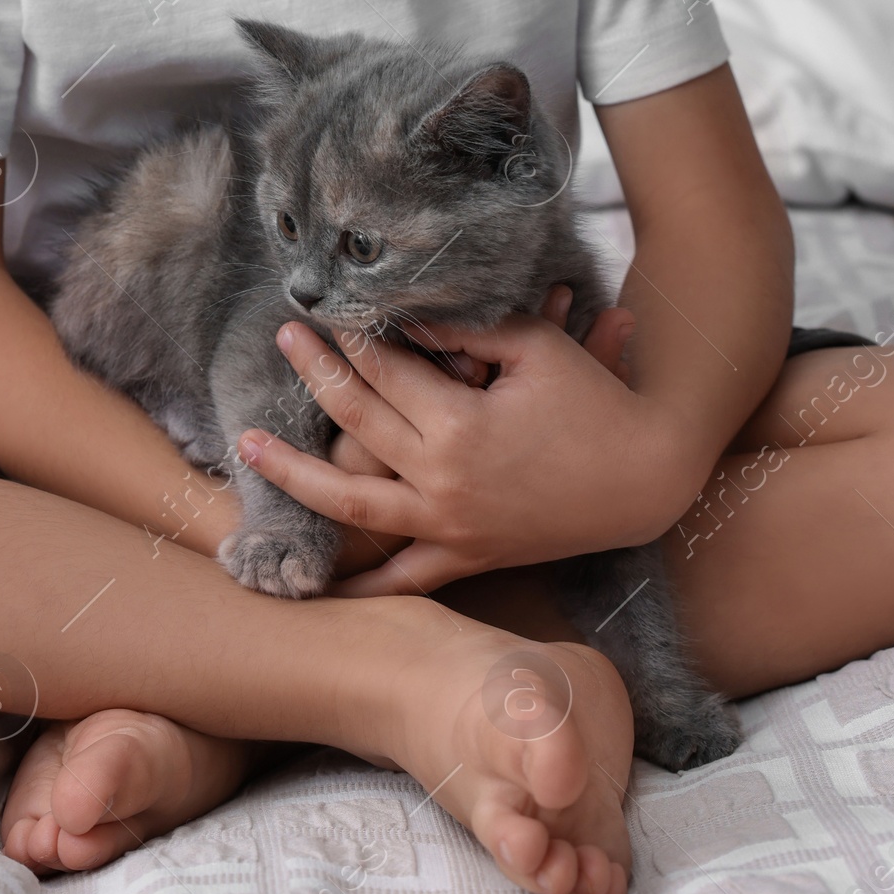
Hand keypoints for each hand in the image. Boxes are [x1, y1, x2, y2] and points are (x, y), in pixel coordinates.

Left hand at [236, 298, 674, 596]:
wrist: (647, 479)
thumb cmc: (595, 402)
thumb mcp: (534, 347)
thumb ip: (464, 327)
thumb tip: (401, 314)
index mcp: (459, 424)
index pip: (386, 369)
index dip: (354, 334)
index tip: (326, 308)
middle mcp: (443, 481)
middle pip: (357, 419)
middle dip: (316, 373)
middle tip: (284, 337)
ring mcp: (450, 526)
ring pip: (351, 505)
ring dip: (295, 474)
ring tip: (246, 446)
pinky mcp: (467, 556)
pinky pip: (403, 580)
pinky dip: (359, 585)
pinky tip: (314, 585)